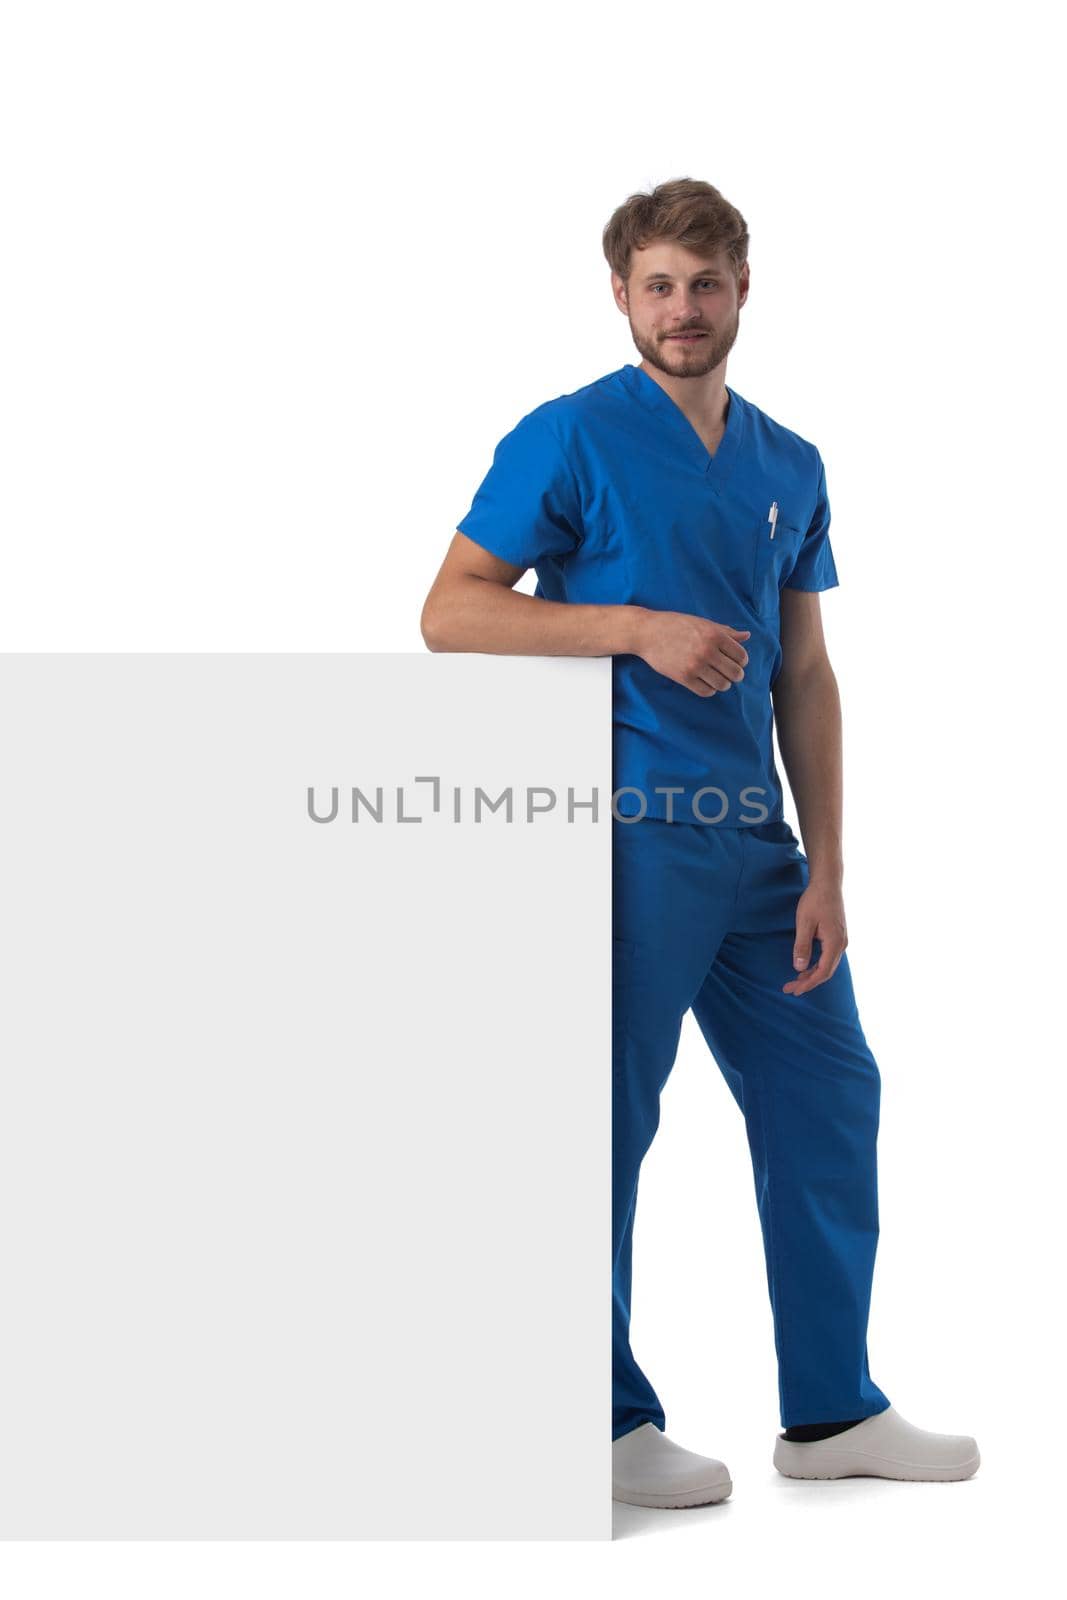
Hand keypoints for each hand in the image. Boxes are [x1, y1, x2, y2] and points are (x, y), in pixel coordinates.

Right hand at [633, 610, 750, 695]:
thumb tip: (747, 635)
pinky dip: (709, 690)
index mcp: (714, 635)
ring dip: (723, 683)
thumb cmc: (676, 625)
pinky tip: (705, 682)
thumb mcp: (703, 623)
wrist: (647, 632)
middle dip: (735, 674)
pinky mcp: (683, 677)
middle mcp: (707, 650)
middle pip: (735, 673)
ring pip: (722, 685)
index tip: (735, 661)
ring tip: (716, 678)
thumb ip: (726, 631)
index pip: (741, 656)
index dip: (742, 661)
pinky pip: (706, 691)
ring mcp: (695, 665)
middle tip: (728, 672)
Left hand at [783, 879, 847, 994]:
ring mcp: (841, 940)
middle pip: (826, 971)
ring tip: (795, 981)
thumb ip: (802, 946)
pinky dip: (817, 965)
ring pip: (828, 965)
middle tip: (790, 989)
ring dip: (812, 974)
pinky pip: (828, 957)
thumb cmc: (815, 900)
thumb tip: (799, 968)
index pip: (823, 971)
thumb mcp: (804, 923)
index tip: (794, 990)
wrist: (827, 883)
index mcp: (835, 943)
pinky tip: (805, 967)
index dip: (808, 983)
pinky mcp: (837, 936)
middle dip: (808, 982)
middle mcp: (841, 944)